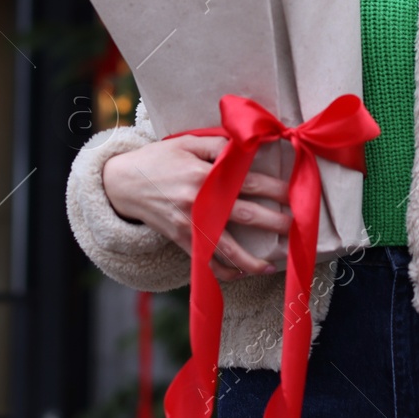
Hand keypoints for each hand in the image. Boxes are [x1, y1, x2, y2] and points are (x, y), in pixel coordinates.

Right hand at [102, 135, 291, 281]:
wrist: (122, 183)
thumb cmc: (159, 159)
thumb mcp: (186, 143)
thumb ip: (218, 145)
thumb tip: (249, 146)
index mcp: (203, 175)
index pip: (247, 183)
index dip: (274, 189)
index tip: (294, 194)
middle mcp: (198, 203)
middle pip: (244, 216)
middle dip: (274, 223)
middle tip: (296, 228)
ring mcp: (188, 225)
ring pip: (226, 248)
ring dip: (251, 259)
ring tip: (273, 265)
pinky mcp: (180, 239)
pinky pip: (205, 261)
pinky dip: (222, 271)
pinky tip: (240, 274)